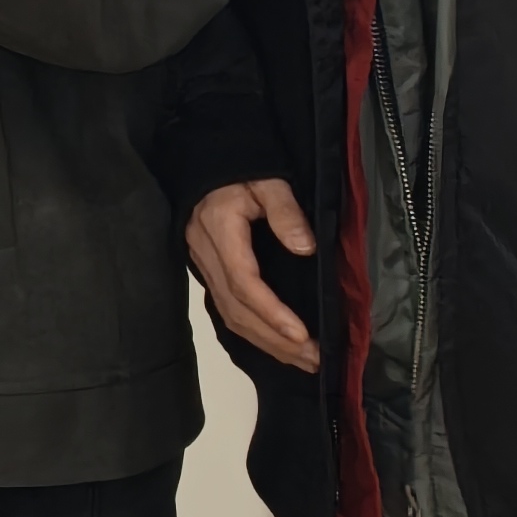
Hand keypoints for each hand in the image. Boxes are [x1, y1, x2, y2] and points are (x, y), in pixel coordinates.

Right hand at [183, 178, 320, 370]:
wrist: (207, 157)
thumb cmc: (242, 165)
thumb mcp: (268, 180)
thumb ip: (285, 210)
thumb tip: (305, 248)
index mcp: (219, 230)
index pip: (243, 281)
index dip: (271, 312)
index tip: (301, 334)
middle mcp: (205, 253)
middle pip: (236, 308)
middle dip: (275, 339)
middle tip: (314, 358)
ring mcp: (203, 264)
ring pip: (230, 314)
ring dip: (266, 342)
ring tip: (303, 359)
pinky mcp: (209, 270)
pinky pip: (227, 309)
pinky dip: (254, 332)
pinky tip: (278, 344)